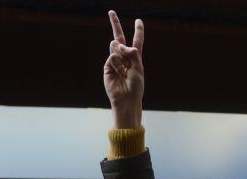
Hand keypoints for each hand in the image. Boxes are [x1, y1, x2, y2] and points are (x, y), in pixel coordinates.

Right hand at [104, 11, 144, 128]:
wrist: (126, 99)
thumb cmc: (136, 86)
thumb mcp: (138, 68)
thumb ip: (132, 53)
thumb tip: (117, 43)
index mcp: (135, 58)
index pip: (137, 41)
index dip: (138, 31)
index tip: (138, 21)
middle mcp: (124, 57)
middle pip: (119, 38)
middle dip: (115, 24)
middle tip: (111, 12)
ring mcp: (115, 61)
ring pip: (115, 48)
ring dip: (121, 55)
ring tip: (124, 69)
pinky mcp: (107, 67)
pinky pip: (112, 58)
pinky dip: (116, 63)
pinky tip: (119, 72)